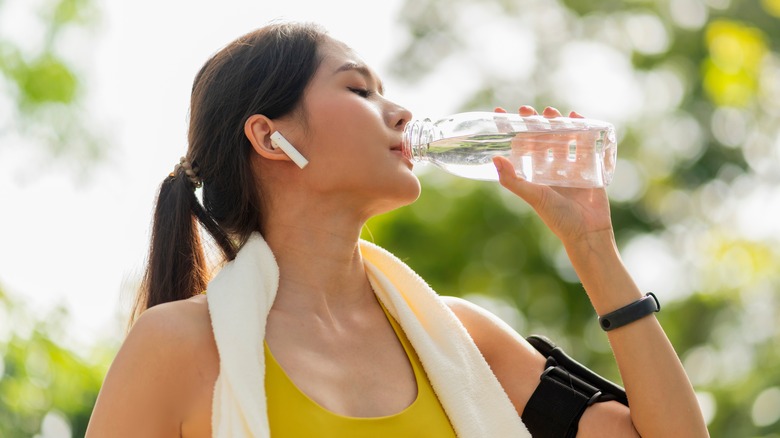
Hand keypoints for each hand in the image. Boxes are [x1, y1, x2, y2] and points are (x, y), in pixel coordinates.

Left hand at [492, 105, 613, 247]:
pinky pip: (585, 144)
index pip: (520, 147)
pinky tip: (576, 116)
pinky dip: (582, 129)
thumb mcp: (533, 196)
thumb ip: (513, 180)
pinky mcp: (589, 167)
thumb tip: (494, 158)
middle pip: (541, 139)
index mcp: (535, 175)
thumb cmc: (558, 217)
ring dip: (556, 123)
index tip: (500, 114)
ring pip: (562, 138)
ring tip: (551, 111)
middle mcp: (551, 169)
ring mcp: (570, 167)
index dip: (511, 132)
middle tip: (526, 110)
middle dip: (534, 123)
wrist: (588, 231)